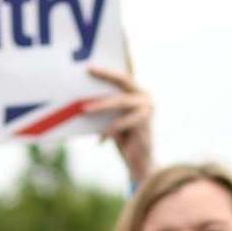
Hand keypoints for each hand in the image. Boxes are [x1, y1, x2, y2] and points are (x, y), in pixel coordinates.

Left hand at [85, 65, 153, 184]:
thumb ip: (105, 106)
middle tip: (88, 72)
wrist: (140, 163)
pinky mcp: (145, 123)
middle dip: (105, 75)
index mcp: (138, 93)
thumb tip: (84, 95)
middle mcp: (146, 97)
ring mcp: (148, 109)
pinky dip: (108, 131)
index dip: (107, 71)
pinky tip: (100, 140)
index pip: (122, 77)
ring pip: (120, 102)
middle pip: (124, 80)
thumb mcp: (112, 119)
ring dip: (101, 105)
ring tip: (84, 109)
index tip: (89, 67)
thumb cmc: (124, 140)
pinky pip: (121, 123)